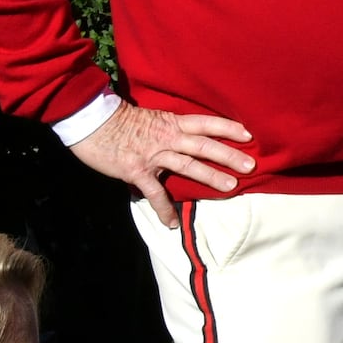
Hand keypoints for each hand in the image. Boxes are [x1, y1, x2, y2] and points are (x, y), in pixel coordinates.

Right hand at [73, 103, 255, 228]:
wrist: (91, 122)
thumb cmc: (119, 120)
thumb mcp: (151, 119)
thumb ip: (169, 129)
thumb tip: (186, 138)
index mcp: (171, 123)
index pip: (206, 123)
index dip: (228, 128)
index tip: (249, 134)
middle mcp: (167, 137)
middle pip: (204, 145)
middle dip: (229, 155)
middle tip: (250, 166)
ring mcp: (153, 154)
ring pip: (188, 166)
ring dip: (210, 177)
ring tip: (230, 188)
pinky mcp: (137, 170)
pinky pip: (154, 193)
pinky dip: (164, 209)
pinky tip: (172, 224)